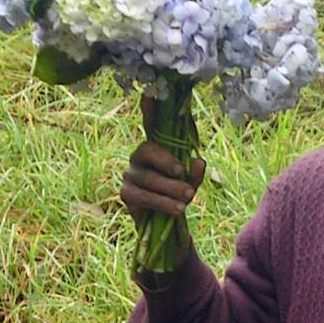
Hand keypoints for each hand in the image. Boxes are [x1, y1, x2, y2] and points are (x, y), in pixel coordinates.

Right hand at [120, 94, 205, 248]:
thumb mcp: (192, 182)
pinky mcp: (126, 194)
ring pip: (147, 177)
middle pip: (148, 151)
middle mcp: (139, 156)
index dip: (149, 110)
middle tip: (183, 175)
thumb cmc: (178, 195)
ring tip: (187, 198)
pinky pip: (143, 196)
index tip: (149, 94)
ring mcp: (130, 174)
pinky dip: (163, 203)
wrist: (167, 227)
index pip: (151, 124)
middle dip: (167, 162)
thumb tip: (198, 160)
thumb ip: (195, 171)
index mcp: (156, 147)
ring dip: (170, 188)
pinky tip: (177, 209)